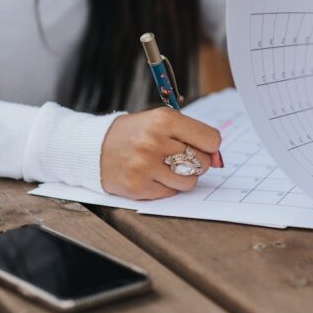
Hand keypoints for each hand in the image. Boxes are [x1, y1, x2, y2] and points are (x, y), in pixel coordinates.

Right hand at [101, 107, 222, 199]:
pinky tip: (152, 176)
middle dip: (196, 162)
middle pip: (202, 162)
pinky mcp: (139, 187)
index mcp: (163, 119)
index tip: (199, 145)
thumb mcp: (160, 122)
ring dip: (183, 178)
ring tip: (165, 167)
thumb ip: (191, 135)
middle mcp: (154, 141)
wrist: (94, 148)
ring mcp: (145, 166)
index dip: (209, 145)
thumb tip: (218, 159)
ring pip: (190, 182)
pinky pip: (171, 193)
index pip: (211, 139)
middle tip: (177, 156)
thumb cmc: (134, 134)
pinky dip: (166, 187)